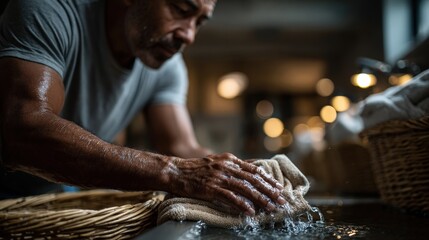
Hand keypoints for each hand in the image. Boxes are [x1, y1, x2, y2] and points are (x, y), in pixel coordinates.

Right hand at [167, 153, 286, 214]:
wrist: (176, 171)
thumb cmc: (196, 169)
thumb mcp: (216, 162)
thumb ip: (231, 167)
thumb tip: (248, 174)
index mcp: (230, 159)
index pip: (254, 169)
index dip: (268, 179)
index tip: (278, 187)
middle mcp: (227, 166)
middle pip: (253, 179)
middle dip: (269, 190)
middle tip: (281, 199)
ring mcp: (219, 177)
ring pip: (246, 188)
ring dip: (260, 199)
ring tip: (271, 207)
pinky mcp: (211, 188)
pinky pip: (231, 197)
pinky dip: (242, 204)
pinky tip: (250, 211)